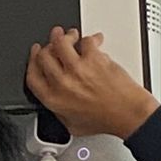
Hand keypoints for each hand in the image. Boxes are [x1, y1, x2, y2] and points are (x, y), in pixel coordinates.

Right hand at [25, 28, 158, 141]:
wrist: (127, 114)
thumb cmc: (105, 120)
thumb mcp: (72, 125)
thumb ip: (59, 112)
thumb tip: (57, 99)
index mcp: (53, 99)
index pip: (32, 75)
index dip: (32, 60)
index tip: (36, 53)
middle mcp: (62, 82)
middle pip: (44, 56)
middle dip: (47, 46)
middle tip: (52, 41)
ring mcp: (77, 69)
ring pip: (61, 42)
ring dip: (64, 36)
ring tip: (70, 35)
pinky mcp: (94, 58)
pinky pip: (86, 41)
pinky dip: (89, 38)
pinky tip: (94, 41)